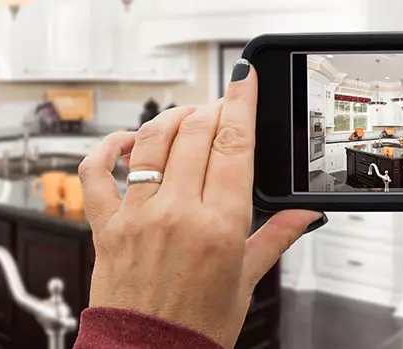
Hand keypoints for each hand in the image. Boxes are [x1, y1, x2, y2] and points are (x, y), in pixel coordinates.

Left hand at [78, 61, 323, 346]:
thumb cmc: (198, 326)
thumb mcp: (246, 280)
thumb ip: (276, 237)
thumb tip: (305, 214)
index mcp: (221, 225)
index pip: (235, 143)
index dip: (241, 102)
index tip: (245, 79)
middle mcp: (177, 213)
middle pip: (196, 132)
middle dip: (212, 109)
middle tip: (221, 108)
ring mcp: (137, 216)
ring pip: (152, 141)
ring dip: (171, 119)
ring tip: (185, 117)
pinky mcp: (105, 225)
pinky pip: (96, 171)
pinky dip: (108, 147)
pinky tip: (126, 141)